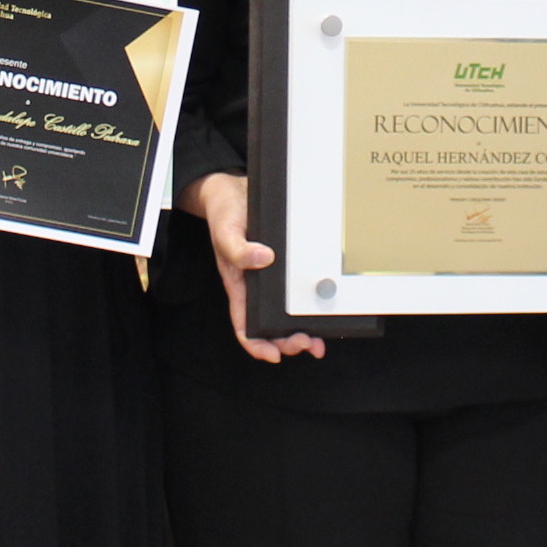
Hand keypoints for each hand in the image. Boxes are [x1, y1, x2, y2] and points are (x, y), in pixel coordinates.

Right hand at [190, 173, 321, 361]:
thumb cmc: (225, 214)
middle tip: (307, 344)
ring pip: (286, 316)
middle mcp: (255, 288)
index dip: (257, 345)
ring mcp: (270, 280)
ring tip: (317, 341)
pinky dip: (310, 308)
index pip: (245, 326)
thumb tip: (262, 259)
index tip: (274, 354)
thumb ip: (239, 248)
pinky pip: (297, 295)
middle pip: (270, 328)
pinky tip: (322, 312)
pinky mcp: (285, 269)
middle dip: (288, 342)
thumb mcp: (226, 230)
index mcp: (239, 286)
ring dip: (302, 332)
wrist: (235, 192)